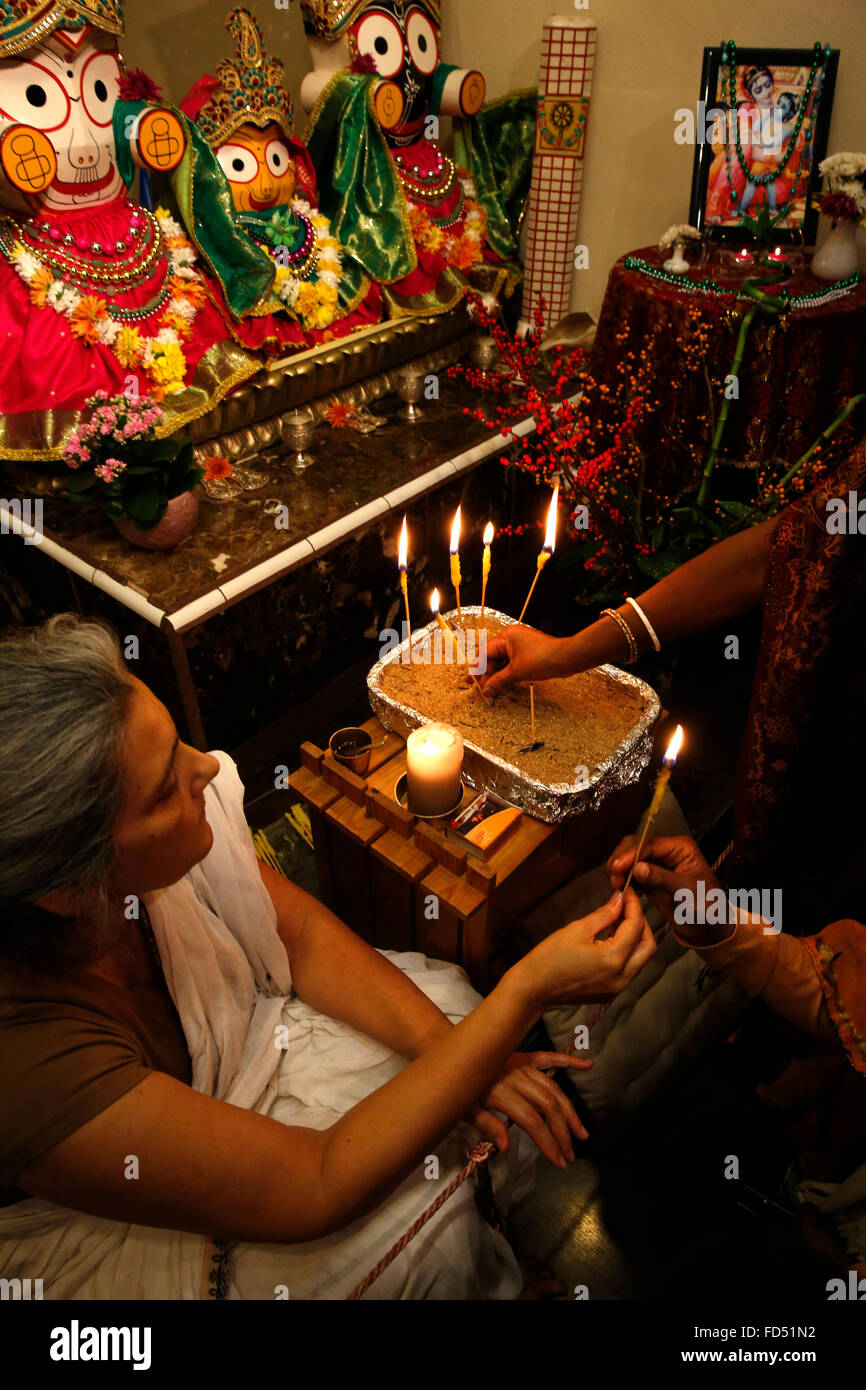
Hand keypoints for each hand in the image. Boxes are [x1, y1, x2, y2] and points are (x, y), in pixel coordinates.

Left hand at [467, 1050, 593, 1168]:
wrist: (450, 1055)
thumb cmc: (456, 1088)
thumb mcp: (463, 1110)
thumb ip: (487, 1126)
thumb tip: (506, 1148)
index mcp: (500, 1092)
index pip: (532, 1121)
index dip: (548, 1143)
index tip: (559, 1161)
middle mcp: (515, 1077)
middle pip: (548, 1107)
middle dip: (562, 1133)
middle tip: (571, 1155)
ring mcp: (522, 1064)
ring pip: (553, 1088)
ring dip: (570, 1111)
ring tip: (581, 1133)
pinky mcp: (524, 1056)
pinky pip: (549, 1057)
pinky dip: (569, 1060)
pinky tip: (587, 1065)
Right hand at [473, 625, 569, 696]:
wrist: (567, 658)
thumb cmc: (544, 658)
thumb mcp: (517, 672)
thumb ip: (498, 681)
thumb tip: (486, 690)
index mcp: (506, 637)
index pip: (484, 652)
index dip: (476, 668)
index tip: (471, 681)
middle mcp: (512, 638)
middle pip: (492, 657)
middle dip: (486, 674)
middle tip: (481, 689)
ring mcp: (520, 645)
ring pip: (502, 661)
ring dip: (496, 675)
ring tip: (491, 689)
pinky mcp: (528, 653)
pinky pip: (511, 663)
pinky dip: (506, 673)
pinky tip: (502, 684)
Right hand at [518, 889, 656, 1010]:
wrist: (533, 988)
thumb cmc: (549, 958)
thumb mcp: (577, 930)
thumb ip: (604, 914)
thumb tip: (619, 900)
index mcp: (613, 959)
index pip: (636, 926)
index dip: (634, 905)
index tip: (627, 892)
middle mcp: (621, 977)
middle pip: (648, 945)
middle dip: (641, 923)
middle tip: (626, 906)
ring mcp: (617, 988)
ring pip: (641, 958)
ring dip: (635, 937)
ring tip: (617, 920)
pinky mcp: (611, 992)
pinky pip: (629, 968)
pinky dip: (626, 951)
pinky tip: (611, 938)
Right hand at [607, 835, 725, 940]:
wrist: (709, 929)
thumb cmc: (707, 908)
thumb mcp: (685, 892)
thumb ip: (661, 878)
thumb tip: (638, 868)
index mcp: (680, 849)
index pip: (650, 844)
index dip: (632, 854)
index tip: (618, 866)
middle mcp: (667, 853)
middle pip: (636, 847)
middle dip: (623, 859)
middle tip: (614, 876)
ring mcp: (658, 865)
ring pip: (631, 859)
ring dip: (621, 870)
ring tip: (616, 884)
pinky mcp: (651, 879)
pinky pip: (632, 874)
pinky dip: (625, 880)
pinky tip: (622, 890)